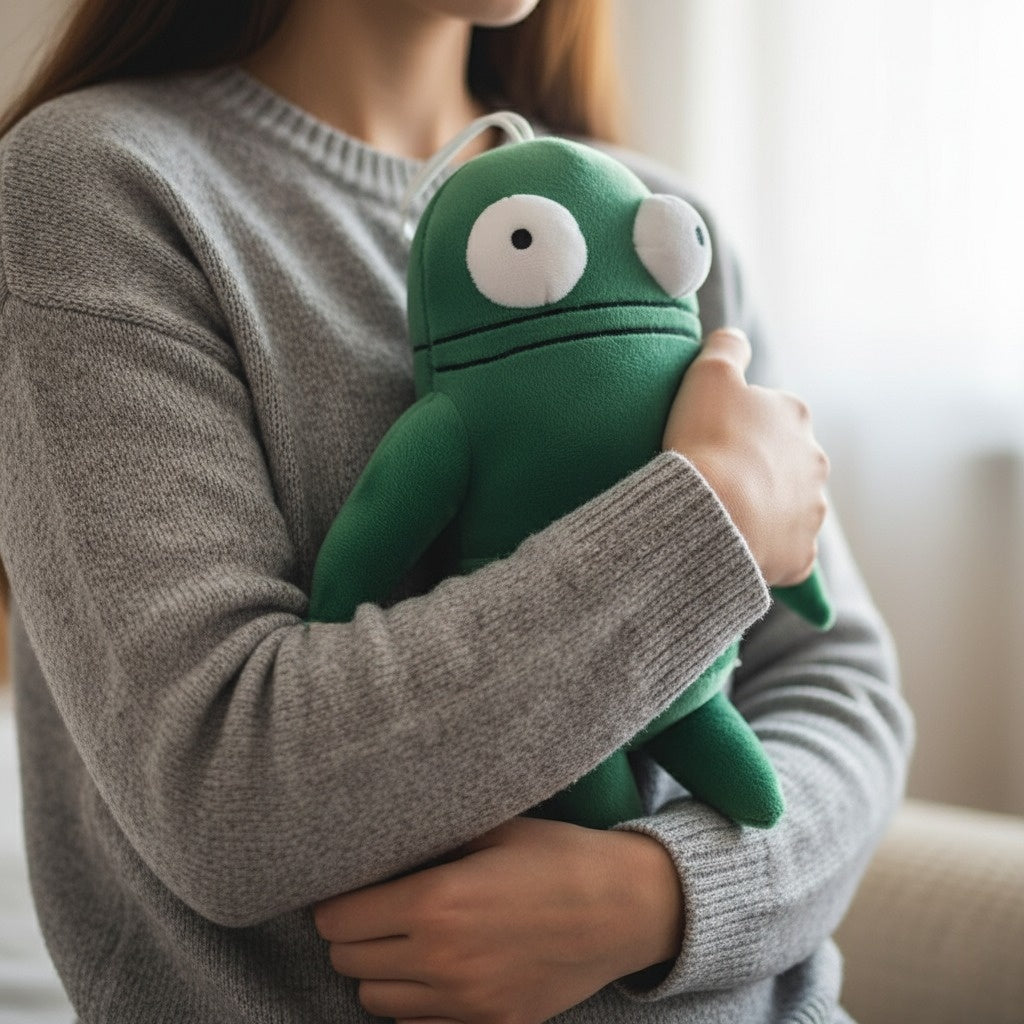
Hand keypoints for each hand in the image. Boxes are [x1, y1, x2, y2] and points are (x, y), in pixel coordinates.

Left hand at [313, 816, 682, 1023]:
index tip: (347, 889)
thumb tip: (379, 846)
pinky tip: (437, 968)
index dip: (335, 902)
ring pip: (374, 1001)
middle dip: (350, 934)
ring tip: (403, 940)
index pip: (339, 919)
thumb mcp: (492, 829)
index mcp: (436, 902)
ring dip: (378, 970)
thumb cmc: (557, 855)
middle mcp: (441, 960)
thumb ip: (430, 843)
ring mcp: (466, 1003)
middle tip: (373, 910)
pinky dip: (413, 1000)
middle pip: (347, 962)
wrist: (626, 907)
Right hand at [663, 328, 829, 586]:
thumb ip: (726, 348)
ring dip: (764, 510)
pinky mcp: (801, 555)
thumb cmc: (708, 440)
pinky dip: (766, 550)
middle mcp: (815, 461)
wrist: (714, 511)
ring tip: (724, 516)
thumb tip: (734, 338)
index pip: (770, 415)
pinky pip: (785, 552)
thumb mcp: (708, 374)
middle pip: (784, 462)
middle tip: (715, 479)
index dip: (738, 427)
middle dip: (758, 469)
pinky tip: (736, 546)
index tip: (711, 440)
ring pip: (788, 507)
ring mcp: (811, 511)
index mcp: (795, 416)